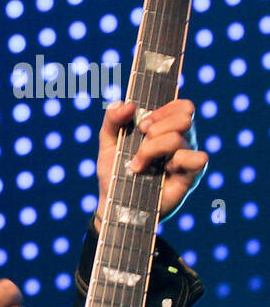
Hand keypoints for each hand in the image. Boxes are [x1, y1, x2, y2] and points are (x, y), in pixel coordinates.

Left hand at [95, 99, 207, 230]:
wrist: (113, 202)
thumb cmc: (114, 172)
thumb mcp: (107, 142)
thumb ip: (112, 119)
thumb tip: (128, 104)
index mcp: (165, 128)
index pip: (182, 106)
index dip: (164, 109)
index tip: (142, 123)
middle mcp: (180, 140)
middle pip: (184, 116)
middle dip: (156, 127)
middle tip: (141, 141)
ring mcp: (186, 157)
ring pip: (179, 136)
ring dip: (152, 149)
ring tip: (138, 164)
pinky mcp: (191, 176)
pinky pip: (198, 157)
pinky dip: (176, 161)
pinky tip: (162, 171)